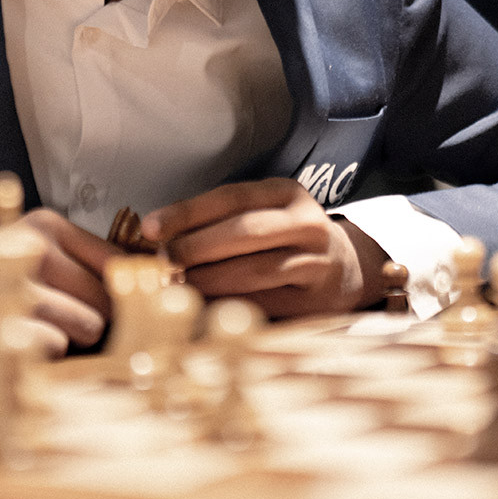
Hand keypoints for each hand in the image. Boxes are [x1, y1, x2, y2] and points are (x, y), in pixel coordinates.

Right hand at [0, 209, 114, 358]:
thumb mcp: (38, 259)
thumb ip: (91, 267)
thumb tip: (157, 285)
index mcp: (47, 226)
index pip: (120, 262)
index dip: (128, 291)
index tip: (121, 307)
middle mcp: (32, 245)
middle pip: (108, 298)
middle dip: (95, 320)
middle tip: (57, 321)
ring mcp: (13, 280)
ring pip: (88, 325)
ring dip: (69, 338)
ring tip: (34, 329)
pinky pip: (54, 346)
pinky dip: (41, 353)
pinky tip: (16, 341)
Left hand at [144, 178, 388, 318]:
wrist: (346, 268)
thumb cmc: (285, 239)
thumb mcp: (262, 215)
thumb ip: (220, 222)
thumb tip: (159, 239)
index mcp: (287, 193)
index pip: (231, 197)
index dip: (187, 212)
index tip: (151, 228)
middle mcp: (306, 223)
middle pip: (243, 232)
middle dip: (195, 248)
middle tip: (162, 263)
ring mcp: (314, 262)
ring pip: (253, 271)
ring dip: (207, 280)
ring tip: (177, 285)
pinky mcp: (314, 299)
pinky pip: (264, 302)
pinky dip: (229, 304)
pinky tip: (205, 305)